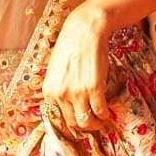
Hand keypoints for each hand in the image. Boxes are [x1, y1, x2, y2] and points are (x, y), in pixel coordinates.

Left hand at [41, 4, 112, 133]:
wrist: (85, 30)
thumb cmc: (70, 46)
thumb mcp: (56, 69)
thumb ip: (58, 88)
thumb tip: (65, 104)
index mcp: (48, 90)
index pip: (58, 118)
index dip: (70, 122)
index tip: (78, 121)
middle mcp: (60, 94)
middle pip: (72, 122)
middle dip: (83, 126)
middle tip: (92, 123)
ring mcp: (77, 92)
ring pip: (86, 121)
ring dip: (95, 124)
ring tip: (100, 120)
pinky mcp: (94, 88)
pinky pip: (100, 111)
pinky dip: (104, 115)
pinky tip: (106, 112)